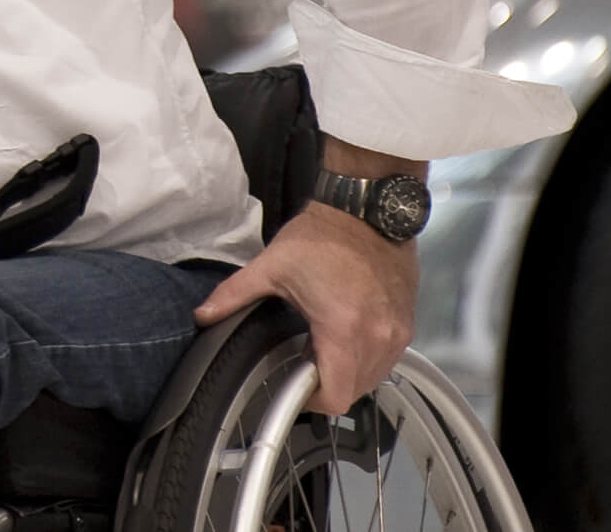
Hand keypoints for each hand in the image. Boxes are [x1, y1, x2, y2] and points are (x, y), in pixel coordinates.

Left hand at [192, 201, 418, 414]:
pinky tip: (348, 334)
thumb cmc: (322, 236)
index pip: (336, 396)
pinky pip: (389, 357)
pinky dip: (368, 356)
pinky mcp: (408, 321)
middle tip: (304, 359)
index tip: (295, 386)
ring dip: (350, 372)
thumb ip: (234, 295)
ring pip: (374, 377)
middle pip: (355, 390)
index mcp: (343, 330)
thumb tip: (202, 315)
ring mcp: (398, 331)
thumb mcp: (271, 266)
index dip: (312, 400)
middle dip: (328, 384)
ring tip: (325, 345)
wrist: (367, 209)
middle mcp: (378, 338)